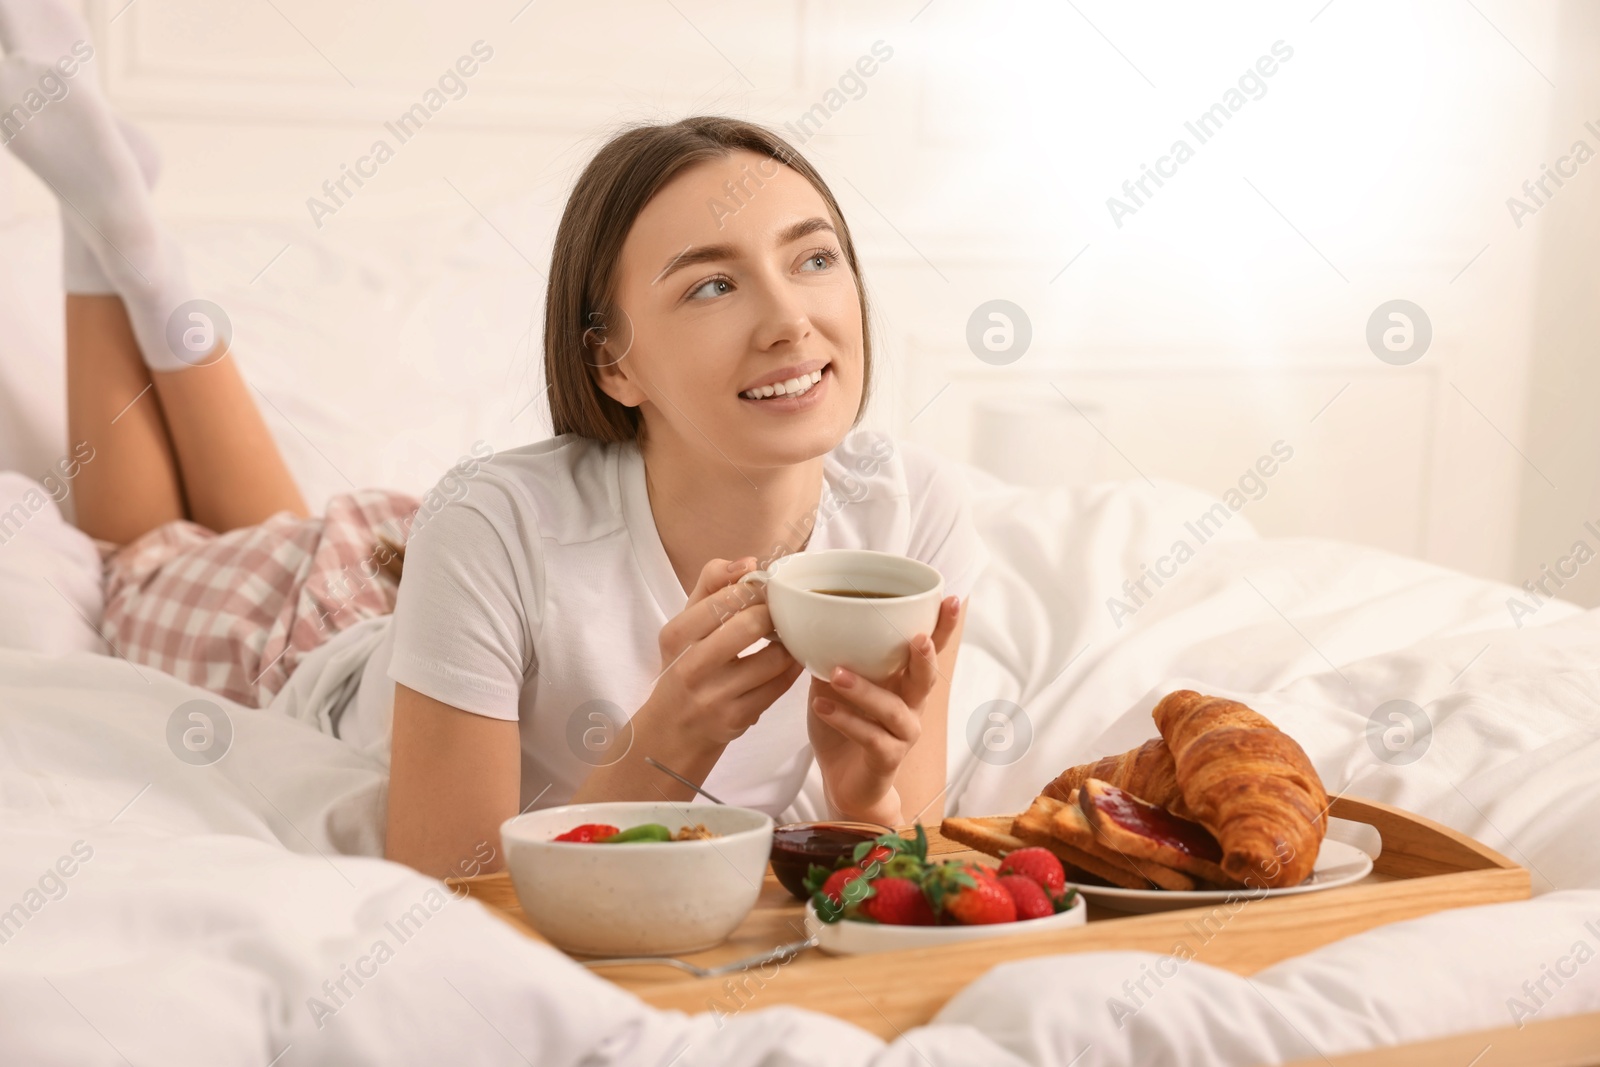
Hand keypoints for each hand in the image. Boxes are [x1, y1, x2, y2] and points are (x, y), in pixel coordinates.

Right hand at [642, 556, 804, 748]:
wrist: (673, 730)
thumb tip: (749, 561)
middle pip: (748, 625)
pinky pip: (779, 686)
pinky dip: (791, 669)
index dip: (751, 588)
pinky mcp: (737, 718)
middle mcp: (691, 666)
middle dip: (773, 613)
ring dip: (788, 643)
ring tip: (787, 635)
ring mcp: (714, 696)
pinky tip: (789, 660)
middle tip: (780, 611)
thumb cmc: (686, 666)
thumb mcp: (685, 626)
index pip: (720, 599)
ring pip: (772, 659)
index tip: (763, 587)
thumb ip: (712, 585)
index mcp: (676, 636)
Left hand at [807, 595, 960, 824]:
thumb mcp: (834, 685)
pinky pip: (870, 737)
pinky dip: (845, 720)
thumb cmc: (844, 726)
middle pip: (926, 677)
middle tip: (917, 638)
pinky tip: (821, 706)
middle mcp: (911, 705)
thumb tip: (811, 620)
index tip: (951, 598)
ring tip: (837, 674)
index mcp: (903, 682)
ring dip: (865, 689)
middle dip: (926, 656)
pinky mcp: (887, 758)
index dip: (942, 626)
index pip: (928, 649)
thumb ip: (833, 657)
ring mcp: (902, 734)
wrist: (843, 781)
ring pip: (893, 708)